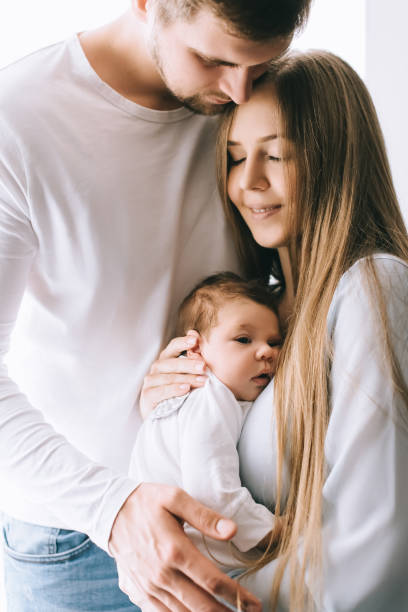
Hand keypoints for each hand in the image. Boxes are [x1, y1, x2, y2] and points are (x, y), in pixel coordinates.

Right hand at [109, 483, 261, 610]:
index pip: (213, 581)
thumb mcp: (175, 498)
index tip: (255, 603)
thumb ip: (205, 516)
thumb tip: (231, 530)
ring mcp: (150, 587)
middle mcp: (162, 575)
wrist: (109, 512)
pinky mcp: (140, 593)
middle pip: (201, 606)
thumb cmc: (145, 502)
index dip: (237, 596)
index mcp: (174, 551)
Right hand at [140, 330, 206, 418]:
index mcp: (167, 360)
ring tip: (202, 380)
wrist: (167, 419)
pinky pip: (161, 391)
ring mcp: (150, 382)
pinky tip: (185, 389)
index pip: (173, 347)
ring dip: (186, 378)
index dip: (183, 343)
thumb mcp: (189, 376)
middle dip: (188, 363)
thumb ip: (193, 357)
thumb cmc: (180, 393)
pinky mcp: (147, 396)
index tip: (195, 340)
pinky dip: (174, 389)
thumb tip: (195, 334)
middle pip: (171, 362)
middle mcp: (156, 369)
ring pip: (168, 377)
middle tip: (203, 366)